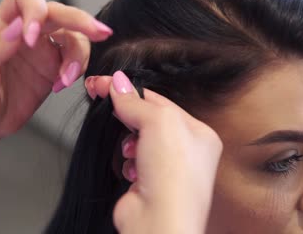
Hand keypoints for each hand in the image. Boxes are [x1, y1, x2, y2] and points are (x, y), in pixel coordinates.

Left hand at [0, 0, 112, 138]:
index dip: (35, 9)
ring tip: (66, 79)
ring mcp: (43, 50)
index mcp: (2, 26)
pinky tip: (61, 85)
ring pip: (74, 36)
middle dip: (79, 20)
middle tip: (98, 32)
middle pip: (58, 11)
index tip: (31, 38)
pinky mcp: (55, 68)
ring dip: (78, 55)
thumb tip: (18, 28)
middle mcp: (26, 33)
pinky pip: (77, 59)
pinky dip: (77, 70)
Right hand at [85, 72, 222, 233]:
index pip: (160, 102)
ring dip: (128, 141)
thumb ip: (136, 101)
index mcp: (198, 133)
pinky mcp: (147, 182)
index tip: (107, 83)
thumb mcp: (158, 122)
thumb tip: (118, 83)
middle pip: (148, 119)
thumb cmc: (174, 179)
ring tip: (131, 150)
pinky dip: (127, 162)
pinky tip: (132, 170)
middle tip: (104, 99)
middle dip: (128, 115)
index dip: (132, 91)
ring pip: (136, 140)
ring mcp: (167, 168)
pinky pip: (130, 160)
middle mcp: (186, 151)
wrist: (159, 222)